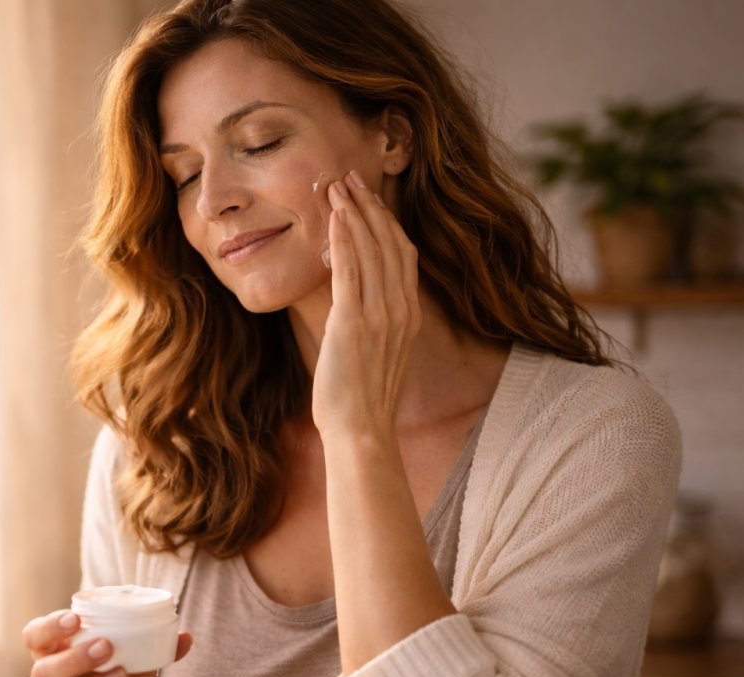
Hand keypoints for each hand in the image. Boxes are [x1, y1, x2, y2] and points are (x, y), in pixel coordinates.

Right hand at [24, 609, 193, 676]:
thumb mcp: (133, 652)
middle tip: (105, 646)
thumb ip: (156, 642)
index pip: (33, 637)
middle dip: (73, 658)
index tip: (75, 618)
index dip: (48, 628)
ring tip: (121, 674)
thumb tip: (186, 636)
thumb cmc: (120, 673)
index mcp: (52, 653)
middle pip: (43, 672)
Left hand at [312, 170, 420, 437]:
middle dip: (370, 206)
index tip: (369, 198)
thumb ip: (376, 324)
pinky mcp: (354, 324)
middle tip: (350, 177)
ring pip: (372, 250)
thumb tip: (359, 306)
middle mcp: (400, 310)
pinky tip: (334, 217)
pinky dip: (345, 240)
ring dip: (354, 213)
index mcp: (408, 315)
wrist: (362, 431)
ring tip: (338, 185)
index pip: (403, 254)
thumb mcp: (378, 354)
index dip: (386, 222)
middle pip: (390, 243)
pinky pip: (351, 271)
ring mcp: (379, 316)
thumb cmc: (362, 401)